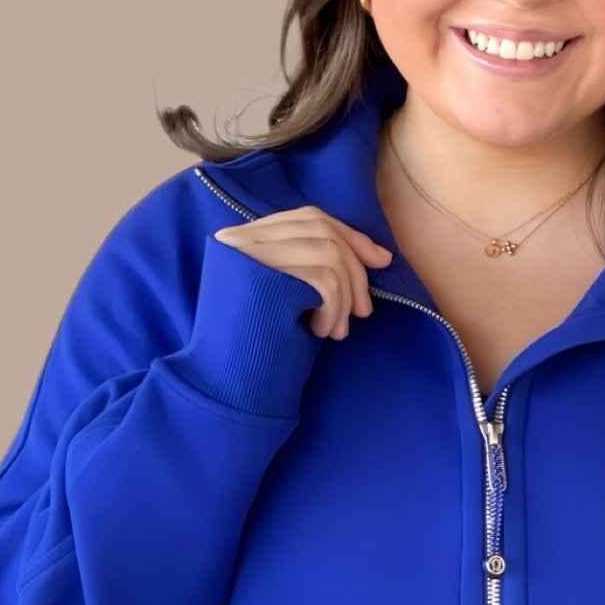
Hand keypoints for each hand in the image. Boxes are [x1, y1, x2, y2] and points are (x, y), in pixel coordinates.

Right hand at [213, 206, 393, 340]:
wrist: (225, 387)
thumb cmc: (262, 347)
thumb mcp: (290, 295)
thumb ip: (314, 264)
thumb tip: (378, 254)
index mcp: (244, 239)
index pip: (308, 218)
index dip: (350, 236)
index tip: (379, 261)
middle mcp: (240, 240)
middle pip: (321, 228)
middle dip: (355, 268)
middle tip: (363, 310)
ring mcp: (248, 256)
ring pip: (328, 253)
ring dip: (346, 296)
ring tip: (337, 330)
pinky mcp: (261, 278)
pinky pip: (324, 280)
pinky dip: (335, 309)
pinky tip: (320, 331)